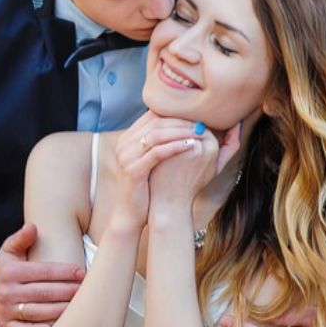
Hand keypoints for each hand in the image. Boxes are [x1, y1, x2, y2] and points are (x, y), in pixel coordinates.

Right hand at [0, 223, 85, 326]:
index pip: (43, 271)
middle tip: (86, 290)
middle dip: (67, 291)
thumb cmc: (6, 268)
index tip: (82, 272)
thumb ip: (21, 238)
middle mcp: (6, 292)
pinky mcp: (6, 325)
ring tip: (79, 307)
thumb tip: (32, 227)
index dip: (64, 272)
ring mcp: (5, 310)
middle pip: (44, 293)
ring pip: (38, 312)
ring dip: (60, 310)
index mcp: (9, 271)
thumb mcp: (9, 250)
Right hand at [112, 113, 207, 230]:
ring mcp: (126, 156)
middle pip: (156, 122)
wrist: (130, 212)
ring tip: (200, 133)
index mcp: (127, 138)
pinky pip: (157, 153)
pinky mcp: (132, 169)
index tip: (196, 116)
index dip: (176, 114)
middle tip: (202, 123)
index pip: (153, 116)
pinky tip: (191, 146)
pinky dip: (176, 147)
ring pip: (157, 135)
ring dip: (181, 132)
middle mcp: (123, 143)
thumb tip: (180, 127)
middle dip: (181, 121)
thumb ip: (158, 143)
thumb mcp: (149, 160)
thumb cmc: (145, 186)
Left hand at [148, 122, 241, 213]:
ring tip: (156, 133)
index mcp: (212, 146)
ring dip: (166, 126)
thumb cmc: (193, 184)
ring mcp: (182, 147)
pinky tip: (150, 138)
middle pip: (188, 123)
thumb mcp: (217, 166)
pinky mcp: (166, 150)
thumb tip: (238, 124)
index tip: (177, 132)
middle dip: (177, 124)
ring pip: (174, 126)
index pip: (201, 125)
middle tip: (164, 126)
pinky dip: (157, 132)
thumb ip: (231, 146)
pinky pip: (162, 132)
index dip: (188, 128)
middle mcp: (200, 145)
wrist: (171, 202)